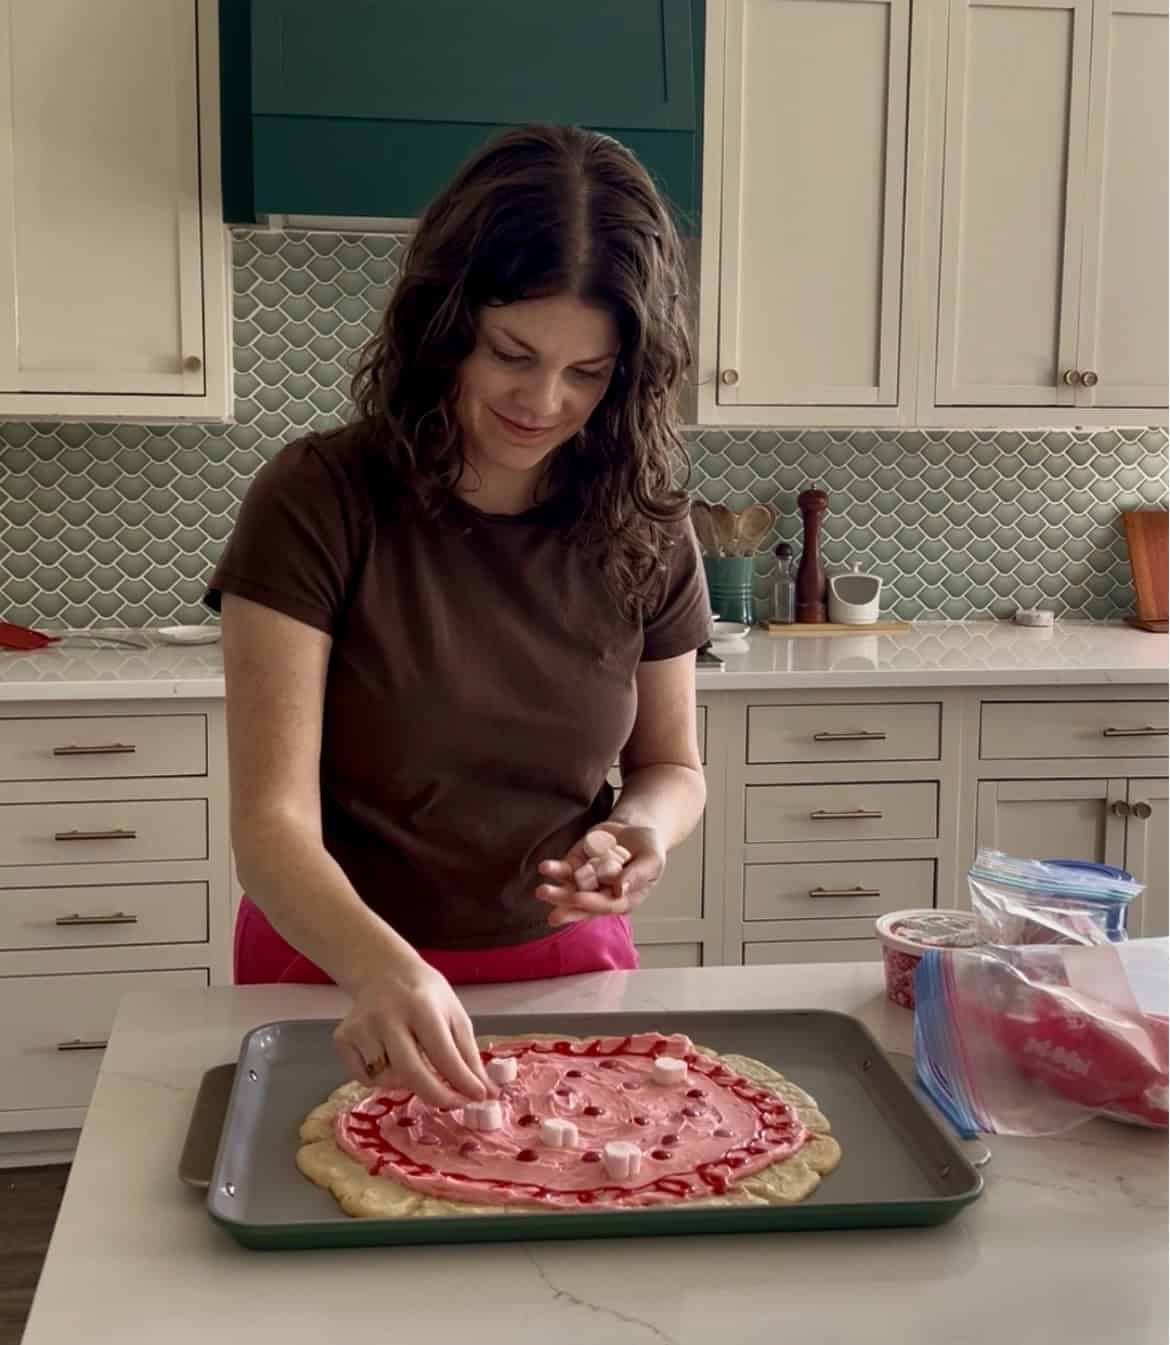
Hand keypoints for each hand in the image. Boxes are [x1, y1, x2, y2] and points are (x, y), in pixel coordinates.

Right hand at [332, 952, 493, 1108]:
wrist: (384, 972)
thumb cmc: (425, 995)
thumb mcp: (454, 1014)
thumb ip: (468, 1055)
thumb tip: (485, 1093)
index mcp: (420, 1005)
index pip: (442, 1052)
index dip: (462, 1081)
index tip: (478, 1097)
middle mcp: (386, 1016)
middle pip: (410, 1071)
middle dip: (436, 1095)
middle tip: (453, 1103)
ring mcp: (360, 1028)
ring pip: (388, 1078)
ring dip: (408, 1082)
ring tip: (415, 1061)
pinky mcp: (342, 1038)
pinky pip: (366, 1078)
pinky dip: (383, 1078)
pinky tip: (390, 1057)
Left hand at [535, 824, 665, 926]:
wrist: (635, 830)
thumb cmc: (648, 850)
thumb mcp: (651, 860)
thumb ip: (638, 875)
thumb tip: (621, 889)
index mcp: (623, 899)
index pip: (606, 905)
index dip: (592, 903)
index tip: (579, 899)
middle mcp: (602, 894)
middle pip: (583, 905)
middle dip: (567, 908)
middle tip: (553, 915)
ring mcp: (587, 880)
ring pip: (569, 890)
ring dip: (555, 892)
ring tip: (542, 891)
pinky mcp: (577, 864)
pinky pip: (564, 870)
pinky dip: (554, 869)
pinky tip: (545, 868)